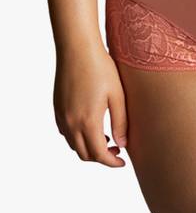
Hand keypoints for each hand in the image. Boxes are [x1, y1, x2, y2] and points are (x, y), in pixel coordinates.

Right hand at [54, 43, 127, 166]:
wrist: (78, 49)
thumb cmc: (101, 68)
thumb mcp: (118, 96)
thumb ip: (121, 122)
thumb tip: (122, 144)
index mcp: (88, 121)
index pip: (99, 154)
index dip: (111, 162)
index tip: (122, 162)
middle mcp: (71, 122)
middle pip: (84, 154)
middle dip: (101, 157)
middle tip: (117, 150)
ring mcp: (62, 116)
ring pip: (73, 144)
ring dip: (88, 147)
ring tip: (107, 137)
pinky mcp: (57, 108)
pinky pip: (66, 132)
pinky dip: (77, 137)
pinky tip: (90, 126)